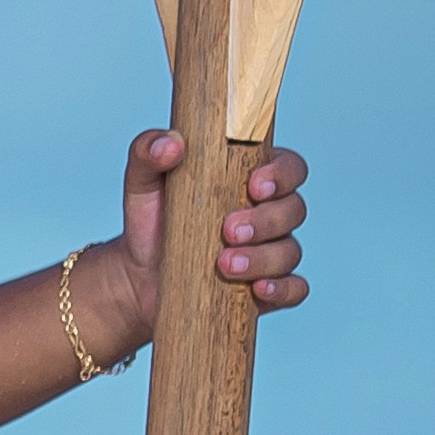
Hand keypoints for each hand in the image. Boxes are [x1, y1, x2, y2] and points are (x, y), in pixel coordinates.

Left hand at [108, 128, 314, 330]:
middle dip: (265, 220)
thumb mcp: (142, 181)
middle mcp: (269, 213)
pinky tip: (258, 289)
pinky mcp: (268, 290)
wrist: (140, 275)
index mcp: (251, 178)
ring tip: (225, 265)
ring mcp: (271, 252)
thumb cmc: (153, 220)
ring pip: (290, 251)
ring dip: (263, 258)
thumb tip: (170, 144)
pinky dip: (282, 289)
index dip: (282, 174)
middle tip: (228, 231)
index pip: (289, 167)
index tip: (254, 185)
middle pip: (293, 209)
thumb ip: (147, 151)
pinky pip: (294, 290)